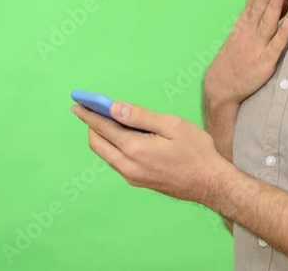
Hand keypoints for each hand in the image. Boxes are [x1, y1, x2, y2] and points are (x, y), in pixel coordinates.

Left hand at [71, 101, 232, 204]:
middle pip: (97, 143)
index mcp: (134, 149)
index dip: (88, 114)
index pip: (102, 128)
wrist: (209, 183)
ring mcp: (132, 176)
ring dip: (101, 137)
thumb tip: (115, 108)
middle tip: (88, 109)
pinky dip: (112, 146)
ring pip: (106, 154)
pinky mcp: (138, 181)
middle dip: (90, 125)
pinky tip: (122, 136)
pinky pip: (116, 161)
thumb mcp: (172, 125)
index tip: (77, 104)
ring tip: (105, 120)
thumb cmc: (196, 151)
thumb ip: (141, 116)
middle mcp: (127, 166)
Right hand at [204, 0, 287, 104]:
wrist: (221, 86)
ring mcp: (257, 48)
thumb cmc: (234, 58)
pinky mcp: (265, 63)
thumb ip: (258, 18)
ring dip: (274, 5)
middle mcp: (250, 33)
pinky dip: (282, 34)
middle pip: (259, 8)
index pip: (251, 1)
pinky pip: (276, 47)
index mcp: (243, 25)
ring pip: (268, 23)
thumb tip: (277, 0)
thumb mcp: (242, 34)